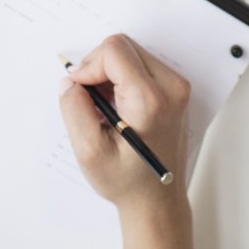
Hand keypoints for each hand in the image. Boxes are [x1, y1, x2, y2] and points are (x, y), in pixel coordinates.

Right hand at [59, 34, 192, 209]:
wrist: (157, 201)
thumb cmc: (126, 181)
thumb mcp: (89, 152)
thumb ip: (74, 109)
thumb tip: (70, 80)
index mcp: (150, 101)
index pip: (114, 51)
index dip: (88, 66)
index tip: (80, 92)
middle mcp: (171, 88)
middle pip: (123, 47)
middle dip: (98, 68)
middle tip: (90, 102)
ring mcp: (177, 87)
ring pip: (130, 53)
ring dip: (109, 73)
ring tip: (104, 107)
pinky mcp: (176, 89)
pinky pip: (140, 64)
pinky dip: (122, 77)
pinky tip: (118, 106)